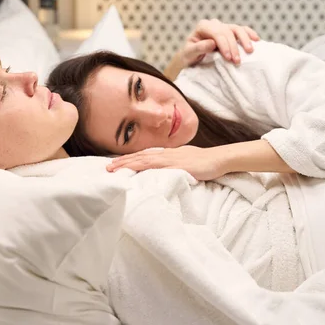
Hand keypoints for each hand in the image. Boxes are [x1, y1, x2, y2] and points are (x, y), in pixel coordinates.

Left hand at [106, 146, 226, 180]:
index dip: (128, 159)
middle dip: (123, 162)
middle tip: (107, 167)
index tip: (115, 163)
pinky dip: (145, 168)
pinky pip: (158, 167)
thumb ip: (171, 165)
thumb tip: (162, 171)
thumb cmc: (203, 162)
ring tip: (115, 169)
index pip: (143, 155)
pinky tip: (136, 171)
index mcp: (166, 154)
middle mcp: (166, 154)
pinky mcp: (177, 166)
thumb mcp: (183, 162)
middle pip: (139, 157)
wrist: (218, 159)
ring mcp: (171, 159)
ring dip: (128, 164)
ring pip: (144, 160)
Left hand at [182, 19, 259, 65]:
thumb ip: (198, 48)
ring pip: (237, 29)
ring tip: (250, 51)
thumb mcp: (189, 54)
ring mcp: (223, 27)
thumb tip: (212, 43)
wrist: (191, 58)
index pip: (217, 33)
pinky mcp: (230, 32)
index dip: (224, 45)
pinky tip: (256, 40)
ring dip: (245, 40)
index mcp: (203, 26)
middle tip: (237, 61)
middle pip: (228, 31)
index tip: (228, 58)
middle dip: (234, 46)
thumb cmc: (188, 56)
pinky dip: (249, 34)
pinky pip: (242, 30)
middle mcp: (213, 24)